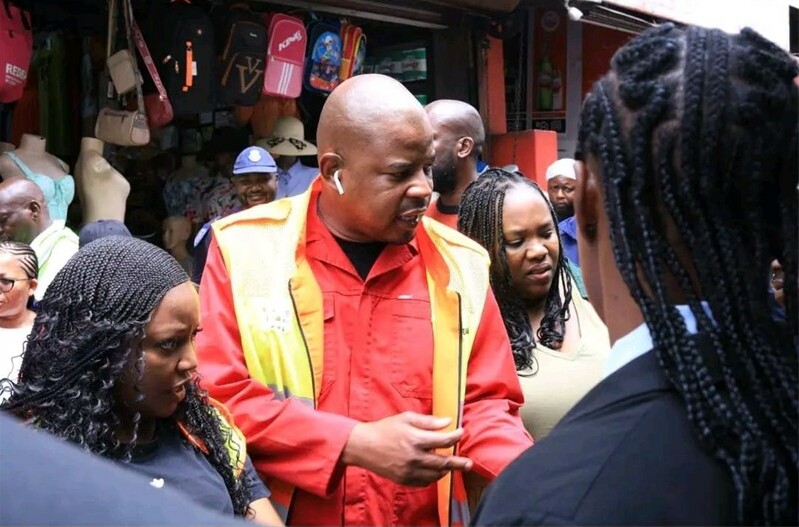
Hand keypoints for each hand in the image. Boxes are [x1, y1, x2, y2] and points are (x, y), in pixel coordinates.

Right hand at [341, 412, 472, 486]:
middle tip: (468, 463)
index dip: (455, 436)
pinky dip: (432, 477)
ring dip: (445, 470)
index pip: (443, 440)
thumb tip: (447, 421)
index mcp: (415, 439)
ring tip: (452, 466)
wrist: (363, 446)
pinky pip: (424, 482)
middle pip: (443, 462)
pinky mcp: (404, 479)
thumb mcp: (406, 418)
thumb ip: (428, 422)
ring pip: (435, 474)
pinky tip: (435, 472)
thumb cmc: (385, 429)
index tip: (461, 432)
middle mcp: (414, 457)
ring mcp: (409, 470)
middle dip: (458, 462)